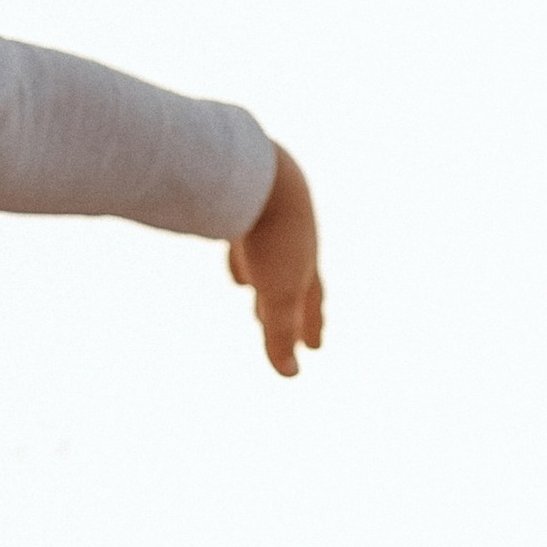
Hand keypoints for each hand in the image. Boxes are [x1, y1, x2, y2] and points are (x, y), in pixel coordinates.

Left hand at [229, 145, 323, 378]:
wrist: (260, 170)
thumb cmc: (274, 233)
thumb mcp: (276, 291)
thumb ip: (280, 333)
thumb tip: (290, 376)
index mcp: (306, 265)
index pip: (313, 303)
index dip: (313, 326)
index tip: (315, 348)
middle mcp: (293, 244)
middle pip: (295, 282)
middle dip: (293, 307)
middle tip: (293, 329)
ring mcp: (269, 223)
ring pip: (268, 258)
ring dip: (263, 278)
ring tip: (250, 289)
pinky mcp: (242, 207)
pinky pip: (244, 236)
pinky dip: (239, 252)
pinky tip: (231, 254)